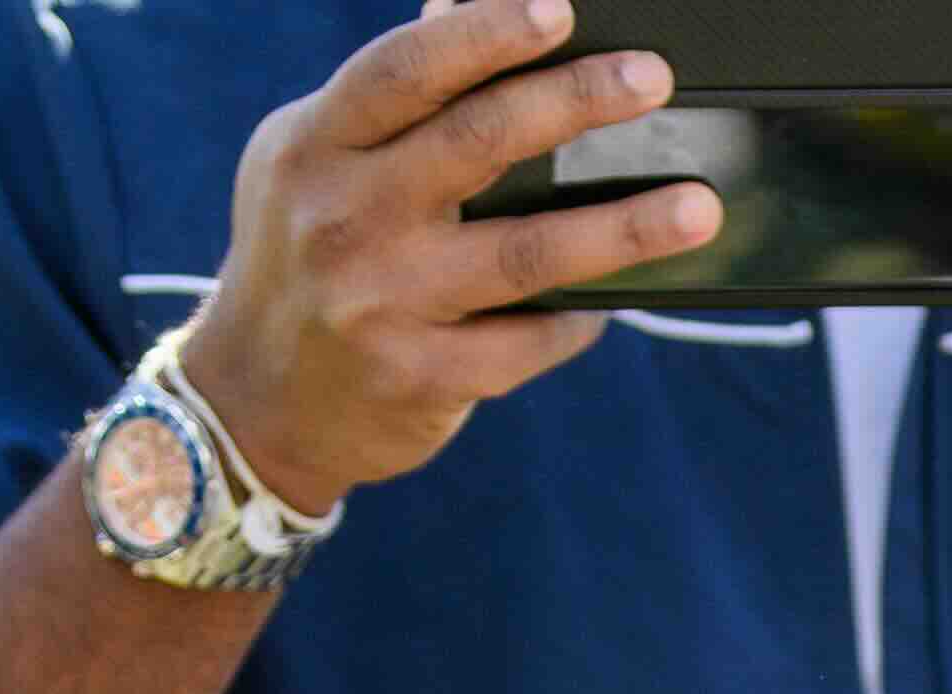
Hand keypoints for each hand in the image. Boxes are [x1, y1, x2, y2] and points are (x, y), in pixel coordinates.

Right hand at [177, 0, 725, 519]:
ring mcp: (384, 302)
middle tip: (653, 79)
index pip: (407, 69)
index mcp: (318, 143)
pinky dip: (578, 318)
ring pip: (524, 254)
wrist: (255, 397)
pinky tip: (617, 301)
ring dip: (622, 229)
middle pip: (479, 145)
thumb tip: (467, 9)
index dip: (485, 34)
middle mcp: (345, 216)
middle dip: (575, 103)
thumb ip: (390, 99)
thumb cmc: (303, 253)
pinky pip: (526, 343)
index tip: (561, 11)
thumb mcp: (314, 158)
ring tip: (696, 206)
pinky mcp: (420, 378)